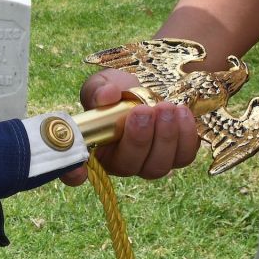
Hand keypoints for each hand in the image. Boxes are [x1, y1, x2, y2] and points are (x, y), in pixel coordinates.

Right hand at [60, 69, 199, 185]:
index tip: (77, 170)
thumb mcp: (103, 84)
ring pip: (157, 167)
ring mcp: (148, 164)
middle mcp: (120, 163)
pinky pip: (183, 157)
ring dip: (164, 137)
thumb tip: (107, 96)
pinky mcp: (175, 158)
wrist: (151, 89)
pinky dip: (185, 137)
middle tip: (143, 111)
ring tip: (166, 108)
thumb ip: (99, 89)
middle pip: (127, 167)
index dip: (73, 175)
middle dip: (138, 140)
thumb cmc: (119, 92)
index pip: (74, 172)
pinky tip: (181, 112)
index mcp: (93, 149)